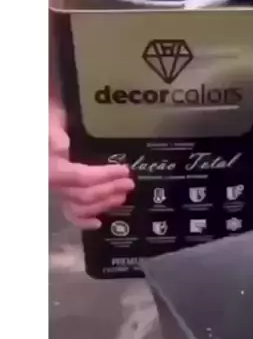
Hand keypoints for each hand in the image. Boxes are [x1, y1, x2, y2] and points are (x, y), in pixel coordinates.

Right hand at [49, 100, 133, 228]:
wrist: (38, 120)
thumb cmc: (46, 116)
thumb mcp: (50, 119)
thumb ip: (54, 134)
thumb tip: (62, 148)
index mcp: (51, 167)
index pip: (81, 177)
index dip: (105, 176)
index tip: (124, 170)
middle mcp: (53, 182)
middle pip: (83, 195)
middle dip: (109, 190)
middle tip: (129, 183)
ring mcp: (57, 188)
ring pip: (79, 206)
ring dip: (103, 203)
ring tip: (121, 196)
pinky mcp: (61, 191)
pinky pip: (69, 212)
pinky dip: (82, 220)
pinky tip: (97, 222)